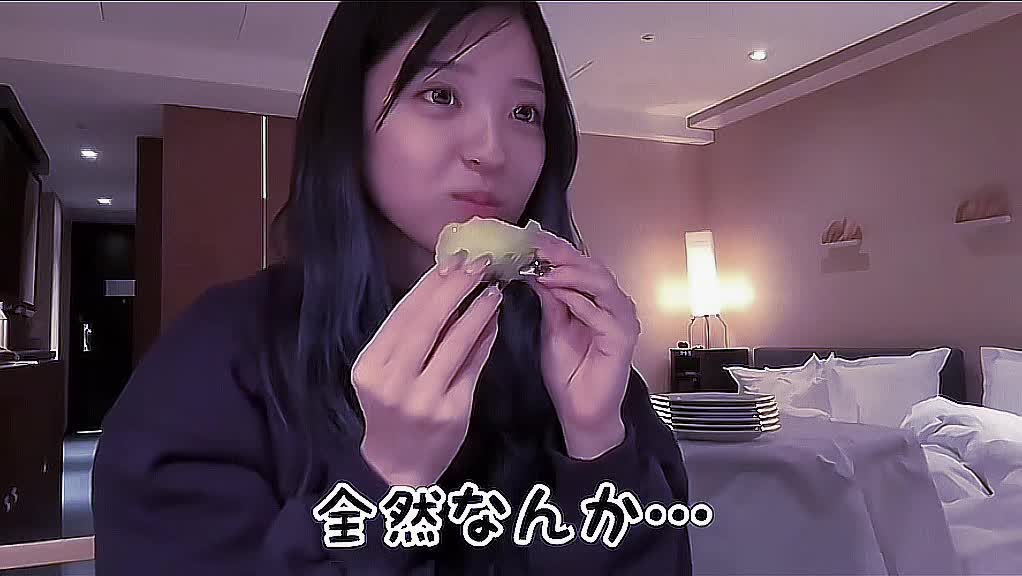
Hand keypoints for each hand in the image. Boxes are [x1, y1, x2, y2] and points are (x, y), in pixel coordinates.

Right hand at [351, 253, 500, 486]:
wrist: (397, 468)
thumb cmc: (392, 410)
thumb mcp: (387, 372)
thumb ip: (411, 334)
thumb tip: (446, 284)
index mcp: (371, 365)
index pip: (403, 314)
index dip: (430, 284)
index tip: (453, 259)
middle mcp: (393, 381)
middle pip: (427, 322)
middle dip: (456, 288)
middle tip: (479, 264)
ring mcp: (424, 398)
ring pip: (455, 341)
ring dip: (477, 310)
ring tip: (493, 289)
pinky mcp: (452, 412)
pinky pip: (472, 365)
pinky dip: (484, 339)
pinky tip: (494, 321)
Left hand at [528, 232, 640, 459]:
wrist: (581, 411)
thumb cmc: (569, 372)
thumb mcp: (552, 326)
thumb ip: (550, 298)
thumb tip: (535, 267)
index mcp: (597, 299)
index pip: (579, 265)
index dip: (556, 250)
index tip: (528, 239)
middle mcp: (614, 304)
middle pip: (592, 267)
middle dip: (562, 256)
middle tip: (534, 247)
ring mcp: (621, 320)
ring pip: (600, 284)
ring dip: (570, 273)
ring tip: (544, 267)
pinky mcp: (622, 338)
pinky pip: (601, 313)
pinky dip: (579, 300)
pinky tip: (558, 291)